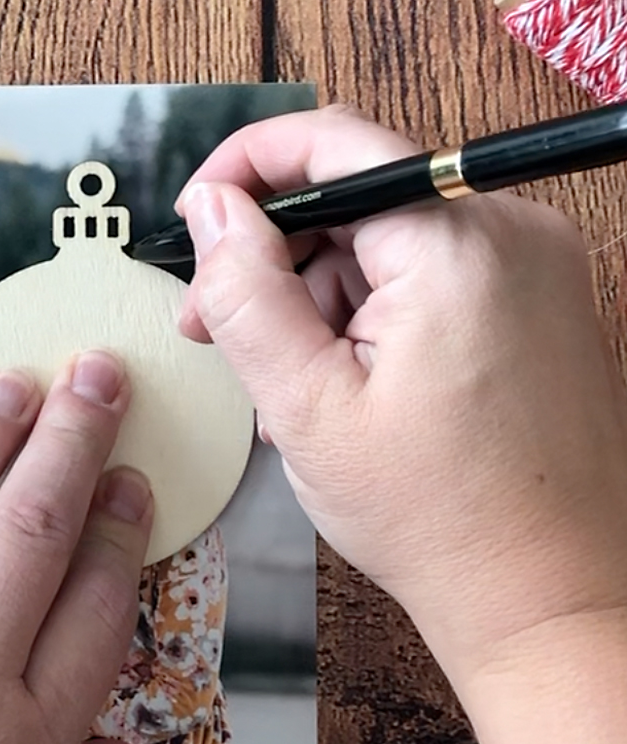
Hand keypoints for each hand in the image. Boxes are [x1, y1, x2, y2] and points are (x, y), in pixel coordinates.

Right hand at [176, 105, 626, 743]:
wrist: (547, 600)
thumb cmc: (432, 516)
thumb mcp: (305, 405)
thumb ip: (246, 293)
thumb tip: (212, 209)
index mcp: (457, 246)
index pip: (334, 143)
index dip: (247, 167)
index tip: (196, 218)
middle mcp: (510, 235)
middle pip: (355, 203)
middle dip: (273, 259)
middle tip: (212, 330)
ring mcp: (529, 271)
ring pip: (383, 248)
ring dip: (316, 303)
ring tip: (285, 391)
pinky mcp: (530, 307)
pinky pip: (423, 282)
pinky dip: (367, 321)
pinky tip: (339, 389)